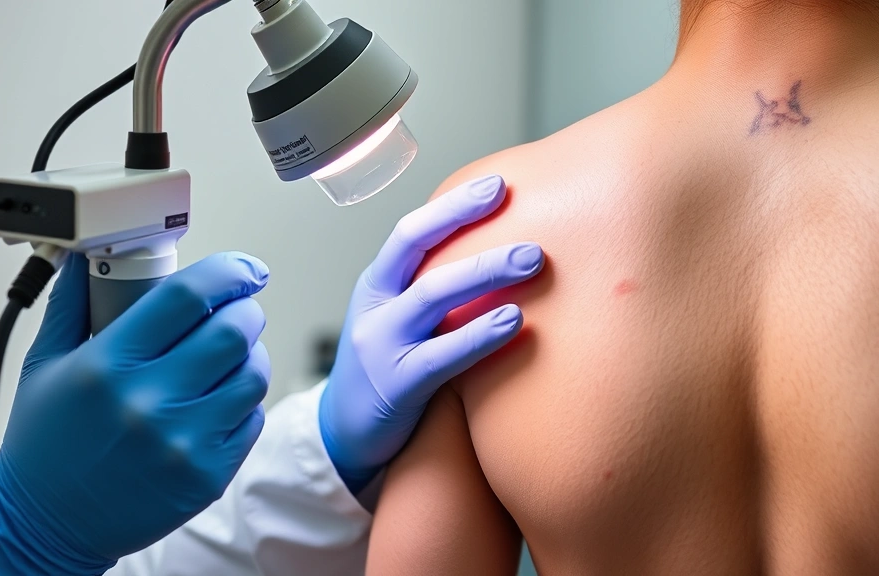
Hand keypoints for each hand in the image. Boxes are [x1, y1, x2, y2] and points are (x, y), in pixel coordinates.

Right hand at [0, 252, 271, 575]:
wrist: (48, 526)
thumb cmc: (47, 443)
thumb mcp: (46, 366)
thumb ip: (73, 304)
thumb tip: (88, 253)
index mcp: (107, 366)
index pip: (187, 296)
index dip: (227, 272)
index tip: (244, 269)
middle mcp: (149, 402)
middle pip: (234, 331)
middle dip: (244, 311)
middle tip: (235, 311)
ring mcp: (184, 442)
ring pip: (253, 373)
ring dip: (249, 354)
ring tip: (227, 355)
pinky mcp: (208, 475)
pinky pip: (252, 417)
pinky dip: (244, 399)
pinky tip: (218, 398)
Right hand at [320, 175, 544, 493]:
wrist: (345, 432)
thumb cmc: (389, 367)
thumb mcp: (400, 318)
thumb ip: (436, 288)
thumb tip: (501, 250)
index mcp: (378, 284)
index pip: (412, 231)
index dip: (453, 205)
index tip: (497, 185)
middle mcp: (376, 306)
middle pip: (419, 250)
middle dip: (472, 225)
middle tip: (526, 216)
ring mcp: (382, 344)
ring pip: (431, 296)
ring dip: (485, 272)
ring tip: (532, 261)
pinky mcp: (398, 385)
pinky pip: (443, 356)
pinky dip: (480, 335)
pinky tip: (514, 321)